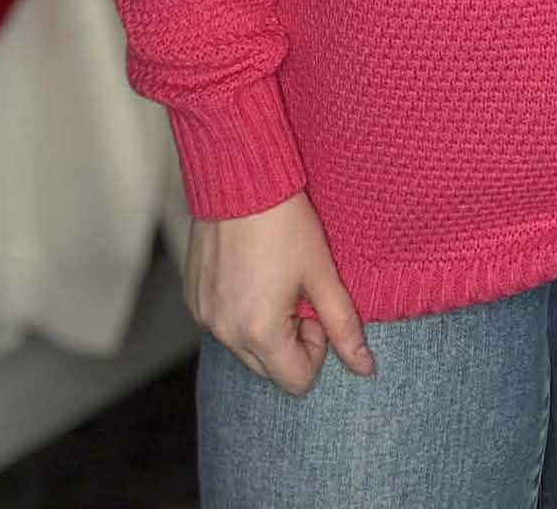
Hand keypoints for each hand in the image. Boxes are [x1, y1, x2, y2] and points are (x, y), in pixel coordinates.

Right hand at [184, 191, 376, 394]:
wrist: (239, 176)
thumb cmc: (284, 221)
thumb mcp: (322, 272)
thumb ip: (344, 325)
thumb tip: (365, 367)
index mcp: (258, 332)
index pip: (297, 380)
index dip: (315, 346)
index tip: (314, 304)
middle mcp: (224, 332)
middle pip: (269, 367)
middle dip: (289, 337)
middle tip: (296, 288)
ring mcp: (203, 316)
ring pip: (245, 345)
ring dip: (264, 323)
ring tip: (273, 275)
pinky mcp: (191, 297)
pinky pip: (222, 322)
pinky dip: (240, 308)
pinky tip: (250, 269)